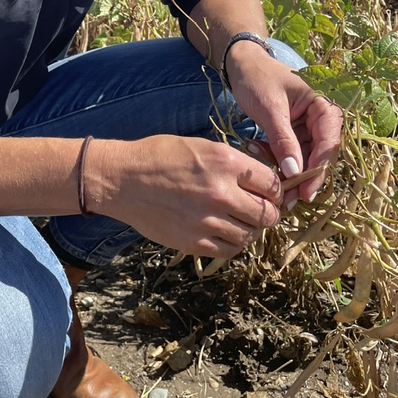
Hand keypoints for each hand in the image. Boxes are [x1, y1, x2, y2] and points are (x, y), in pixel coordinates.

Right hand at [92, 136, 285, 260]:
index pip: (272, 184)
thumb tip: (261, 181)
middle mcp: (221, 193)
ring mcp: (208, 221)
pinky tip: (224, 233)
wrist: (122, 180)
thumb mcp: (202, 146)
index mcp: (226, 163)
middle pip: (267, 214)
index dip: (276, 191)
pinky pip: (230, 250)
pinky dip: (233, 243)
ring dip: (250, 230)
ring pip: (251, 235)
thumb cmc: (160, 157)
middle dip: (268, 213)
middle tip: (259, 211)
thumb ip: (233, 164)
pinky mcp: (194, 242)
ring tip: (238, 221)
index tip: (271, 194)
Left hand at [226, 45, 342, 210]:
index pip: (329, 142)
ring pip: (304, 158)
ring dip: (284, 168)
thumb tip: (294, 173)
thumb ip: (283, 140)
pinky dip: (274, 156)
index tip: (305, 191)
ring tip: (262, 166)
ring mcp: (308, 126)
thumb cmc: (258, 78)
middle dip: (301, 175)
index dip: (318, 169)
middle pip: (319, 155)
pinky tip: (254, 148)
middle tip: (286, 198)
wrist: (241, 64)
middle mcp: (322, 117)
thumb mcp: (270, 109)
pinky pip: (290, 153)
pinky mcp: (294, 132)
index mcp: (324, 104)